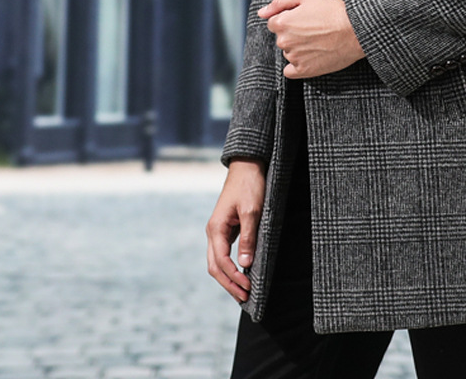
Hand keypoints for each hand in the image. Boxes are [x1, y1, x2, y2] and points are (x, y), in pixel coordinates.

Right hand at [206, 159, 265, 302]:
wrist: (246, 167)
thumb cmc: (249, 186)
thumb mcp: (252, 211)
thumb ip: (248, 237)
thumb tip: (245, 263)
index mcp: (216, 228)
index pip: (221, 261)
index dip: (234, 277)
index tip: (248, 287)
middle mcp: (213, 232)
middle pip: (215, 266)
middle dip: (229, 284)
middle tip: (245, 298)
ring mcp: (217, 231)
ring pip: (217, 262)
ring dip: (228, 278)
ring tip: (243, 292)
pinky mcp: (225, 229)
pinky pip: (224, 253)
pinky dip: (230, 267)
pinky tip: (241, 274)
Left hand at [260, 0, 364, 78]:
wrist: (355, 31)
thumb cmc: (333, 10)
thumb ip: (280, 2)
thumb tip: (261, 12)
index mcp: (282, 22)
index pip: (274, 23)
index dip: (289, 19)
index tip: (304, 19)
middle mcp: (284, 41)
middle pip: (281, 38)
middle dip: (293, 33)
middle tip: (314, 29)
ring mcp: (293, 57)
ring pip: (288, 53)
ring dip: (298, 48)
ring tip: (318, 41)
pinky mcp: (304, 70)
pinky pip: (290, 71)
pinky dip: (297, 65)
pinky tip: (310, 57)